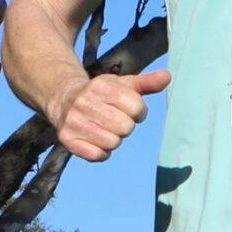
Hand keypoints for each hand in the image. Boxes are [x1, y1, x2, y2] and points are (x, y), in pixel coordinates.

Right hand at [50, 69, 170, 162]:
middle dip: (125, 126)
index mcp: (102, 86)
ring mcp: (74, 121)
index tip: (127, 109)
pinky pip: (97, 155)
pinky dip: (101, 152)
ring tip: (104, 129)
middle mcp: (85, 102)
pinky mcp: (67, 139)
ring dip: (113, 139)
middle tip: (114, 120)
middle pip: (125, 127)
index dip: (137, 112)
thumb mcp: (123, 84)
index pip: (136, 107)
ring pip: (113, 143)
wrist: (64, 100)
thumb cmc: (101, 94)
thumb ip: (146, 83)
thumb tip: (168, 76)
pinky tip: (95, 140)